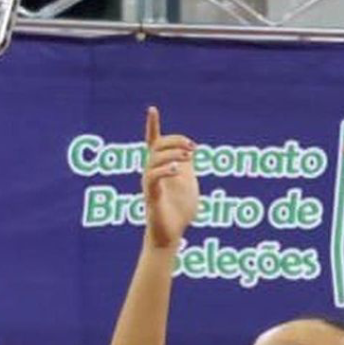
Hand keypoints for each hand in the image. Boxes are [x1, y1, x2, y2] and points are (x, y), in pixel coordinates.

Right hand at [143, 106, 198, 249]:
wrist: (172, 236)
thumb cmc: (179, 213)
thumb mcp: (188, 184)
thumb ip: (187, 168)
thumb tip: (191, 151)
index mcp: (160, 168)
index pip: (153, 142)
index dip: (152, 125)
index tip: (152, 109)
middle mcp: (151, 173)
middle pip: (156, 147)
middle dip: (174, 141)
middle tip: (193, 148)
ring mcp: (150, 184)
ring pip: (154, 160)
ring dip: (172, 154)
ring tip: (188, 156)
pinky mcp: (151, 197)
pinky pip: (153, 178)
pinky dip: (165, 170)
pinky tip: (178, 169)